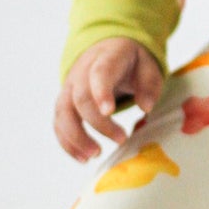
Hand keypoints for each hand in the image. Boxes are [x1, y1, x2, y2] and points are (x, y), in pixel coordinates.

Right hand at [54, 38, 164, 161]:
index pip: (99, 73)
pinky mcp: (64, 102)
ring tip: (95, 155)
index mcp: (106, 58)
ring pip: (63, 112)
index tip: (110, 111)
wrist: (107, 50)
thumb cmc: (132, 62)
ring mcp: (69, 87)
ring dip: (76, 137)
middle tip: (121, 139)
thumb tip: (146, 107)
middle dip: (98, 123)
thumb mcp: (148, 66)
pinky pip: (59, 123)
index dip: (101, 92)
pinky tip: (83, 158)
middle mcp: (81, 72)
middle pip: (81, 98)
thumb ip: (150, 84)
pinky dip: (67, 143)